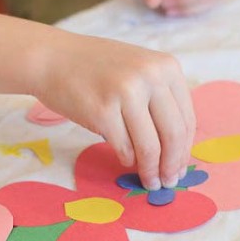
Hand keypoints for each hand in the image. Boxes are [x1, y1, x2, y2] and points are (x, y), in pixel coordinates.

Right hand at [33, 34, 195, 189]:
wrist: (52, 58)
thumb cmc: (95, 68)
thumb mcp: (138, 70)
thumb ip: (159, 98)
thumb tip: (176, 147)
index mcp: (166, 66)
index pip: (187, 118)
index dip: (185, 149)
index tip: (180, 168)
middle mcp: (150, 76)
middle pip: (173, 135)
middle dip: (172, 165)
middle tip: (168, 182)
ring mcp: (126, 93)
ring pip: (150, 146)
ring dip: (151, 170)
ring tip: (149, 181)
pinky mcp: (102, 111)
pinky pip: (124, 147)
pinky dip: (127, 160)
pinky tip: (125, 160)